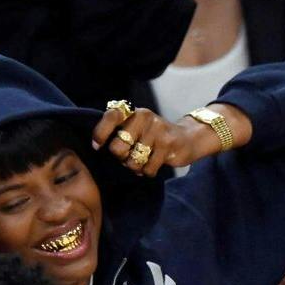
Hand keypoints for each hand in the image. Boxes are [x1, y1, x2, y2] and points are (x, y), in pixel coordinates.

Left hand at [91, 104, 246, 177]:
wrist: (187, 138)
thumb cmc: (155, 135)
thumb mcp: (138, 126)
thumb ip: (121, 130)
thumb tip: (98, 146)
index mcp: (134, 112)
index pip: (112, 117)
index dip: (101, 133)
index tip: (97, 146)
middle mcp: (145, 118)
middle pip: (118, 147)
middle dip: (121, 157)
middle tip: (128, 156)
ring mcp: (157, 132)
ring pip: (133, 161)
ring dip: (135, 167)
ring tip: (142, 161)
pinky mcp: (168, 147)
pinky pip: (148, 168)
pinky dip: (147, 171)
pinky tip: (152, 165)